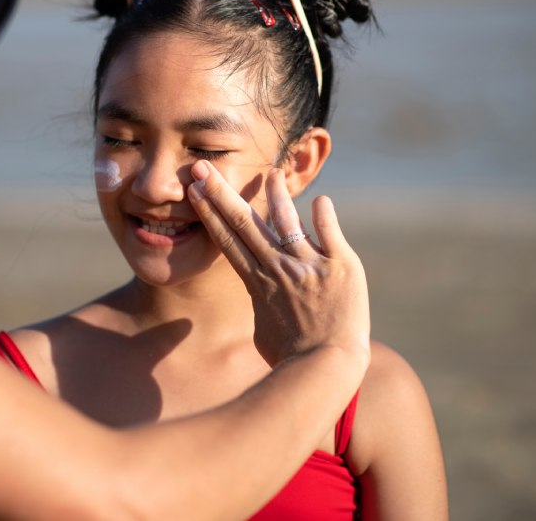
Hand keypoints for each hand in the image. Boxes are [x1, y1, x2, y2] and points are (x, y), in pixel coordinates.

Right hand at [188, 161, 369, 367]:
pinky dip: (324, 216)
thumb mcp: (262, 331)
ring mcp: (309, 265)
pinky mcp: (341, 266)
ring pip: (287, 221)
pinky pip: (331, 233)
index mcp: (257, 282)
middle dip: (221, 193)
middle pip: (243, 223)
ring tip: (270, 173)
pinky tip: (320, 199)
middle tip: (203, 169)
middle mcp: (278, 268)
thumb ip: (261, 303)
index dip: (209, 211)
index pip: (227, 239)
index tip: (195, 189)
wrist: (326, 366)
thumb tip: (260, 294)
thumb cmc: (290, 357)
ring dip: (275, 195)